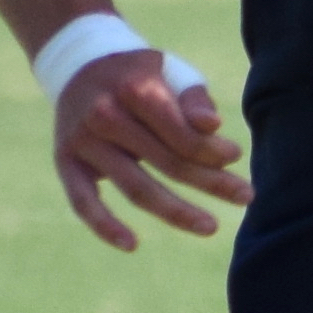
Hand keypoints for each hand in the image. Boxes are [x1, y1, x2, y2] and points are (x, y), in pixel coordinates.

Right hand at [53, 53, 251, 248]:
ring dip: (175, 212)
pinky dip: (104, 226)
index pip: (181, 133)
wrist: (78, 68)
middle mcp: (105, 115)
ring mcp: (83, 142)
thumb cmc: (138, 76)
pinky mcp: (65, 162)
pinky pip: (83, 202)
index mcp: (134, 89)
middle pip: (167, 162)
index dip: (212, 151)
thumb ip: (193, 99)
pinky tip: (132, 245)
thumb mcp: (169, 72)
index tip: (236, 157)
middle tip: (247, 197)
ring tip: (210, 227)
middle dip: (210, 182)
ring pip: (135, 188)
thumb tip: (213, 126)